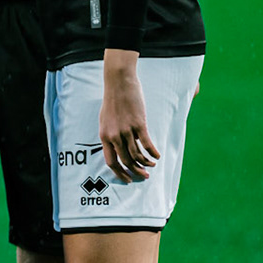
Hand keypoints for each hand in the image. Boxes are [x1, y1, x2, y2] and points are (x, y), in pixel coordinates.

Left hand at [99, 48, 160, 182]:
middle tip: (144, 176)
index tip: (127, 179)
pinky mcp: (138, 124)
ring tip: (152, 165)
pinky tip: (157, 155)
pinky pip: (147, 144)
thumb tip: (120, 147)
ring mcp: (126, 130)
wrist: (119, 83)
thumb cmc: (113, 100)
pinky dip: (153, 152)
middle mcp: (114, 136)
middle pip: (126, 161)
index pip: (110, 161)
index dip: (119, 173)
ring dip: (146, 163)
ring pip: (137, 155)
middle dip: (136, 172)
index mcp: (104, 136)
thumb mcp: (106, 120)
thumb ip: (111, 134)